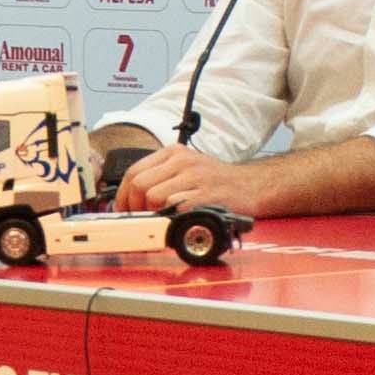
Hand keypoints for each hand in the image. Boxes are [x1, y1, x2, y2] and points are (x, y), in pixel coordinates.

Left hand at [124, 142, 268, 221]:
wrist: (251, 186)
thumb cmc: (215, 182)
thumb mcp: (186, 169)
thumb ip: (160, 179)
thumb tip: (131, 200)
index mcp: (173, 152)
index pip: (133, 171)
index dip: (123, 195)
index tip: (124, 210)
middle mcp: (182, 160)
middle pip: (139, 184)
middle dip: (134, 207)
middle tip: (142, 219)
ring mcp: (195, 177)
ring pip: (153, 196)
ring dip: (151, 214)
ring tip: (160, 221)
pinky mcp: (207, 194)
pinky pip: (176, 208)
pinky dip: (170, 219)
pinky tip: (177, 222)